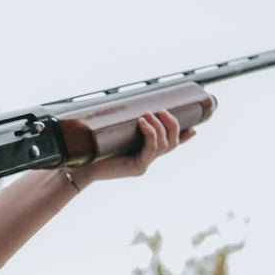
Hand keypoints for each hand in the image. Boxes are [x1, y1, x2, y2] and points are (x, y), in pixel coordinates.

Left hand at [73, 110, 193, 185]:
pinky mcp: (137, 168)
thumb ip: (124, 125)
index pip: (168, 146)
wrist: (81, 167)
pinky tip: (143, 122)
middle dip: (172, 125)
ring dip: (159, 126)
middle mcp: (146, 160)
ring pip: (164, 145)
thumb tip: (130, 106)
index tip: (194, 129)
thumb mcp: (113, 134)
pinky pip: (151, 149)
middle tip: (163, 110)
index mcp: (142, 153)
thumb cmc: (93, 149)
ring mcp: (143, 165)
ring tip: (149, 114)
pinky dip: (150, 133)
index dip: (183, 138)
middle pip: (171, 144)